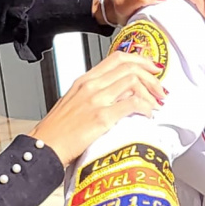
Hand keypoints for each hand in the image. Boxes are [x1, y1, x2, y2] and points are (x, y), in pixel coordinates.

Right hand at [29, 51, 165, 165]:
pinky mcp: (102, 117)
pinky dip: (145, 107)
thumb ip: (92, 95)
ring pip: (133, 81)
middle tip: (160, 88)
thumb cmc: (56, 131)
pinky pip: (132, 104)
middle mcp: (91, 85)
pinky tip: (147, 115)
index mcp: (84, 80)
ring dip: (151, 92)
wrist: (43, 147)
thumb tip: (114, 96)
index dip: (139, 60)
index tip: (151, 67)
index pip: (116, 58)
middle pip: (129, 67)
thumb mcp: (72, 103)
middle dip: (151, 76)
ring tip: (156, 104)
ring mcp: (96, 100)